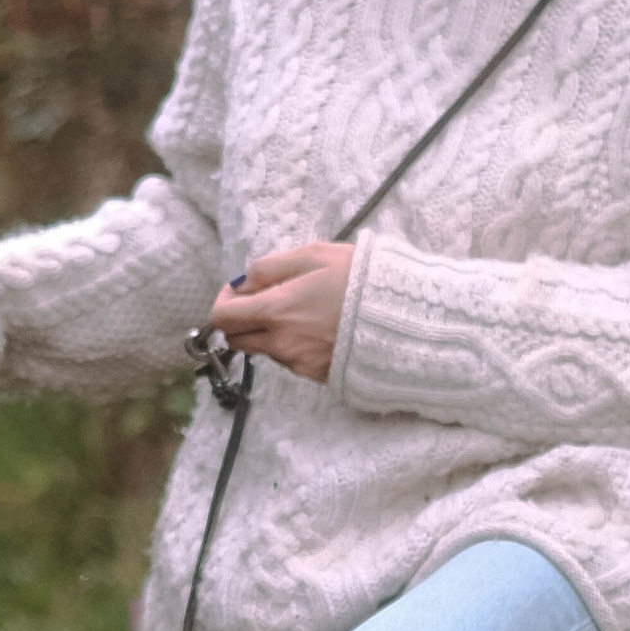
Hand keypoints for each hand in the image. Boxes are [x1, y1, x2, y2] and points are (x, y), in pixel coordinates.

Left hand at [205, 242, 352, 385]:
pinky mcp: (317, 375)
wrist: (406, 319)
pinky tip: (320, 329)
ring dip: (270, 333)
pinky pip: (291, 361)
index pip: (223, 317)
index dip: (223, 302)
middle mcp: (281, 342)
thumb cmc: (362, 280)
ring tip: (302, 313)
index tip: (238, 291)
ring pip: (265, 349)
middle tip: (266, 302)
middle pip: (237, 339)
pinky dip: (293, 346)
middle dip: (242, 320)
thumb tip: (242, 280)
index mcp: (276, 310)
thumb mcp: (316, 255)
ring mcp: (299, 363)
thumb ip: (271, 267)